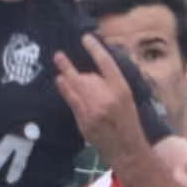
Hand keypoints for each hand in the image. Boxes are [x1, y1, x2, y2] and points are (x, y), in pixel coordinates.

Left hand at [55, 34, 150, 164]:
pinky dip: (65, 88)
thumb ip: (112, 84)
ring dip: (65, 72)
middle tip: (59, 54)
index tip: (85, 38)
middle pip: (86, 75)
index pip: (107, 63)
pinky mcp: (86, 121)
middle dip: (71, 65)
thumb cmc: (128, 123)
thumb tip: (94, 71)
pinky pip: (72, 100)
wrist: (127, 149)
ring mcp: (96, 109)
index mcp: (122, 89)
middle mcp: (109, 97)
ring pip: (77, 86)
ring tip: (58, 62)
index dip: (95, 48)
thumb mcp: (128, 99)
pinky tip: (60, 80)